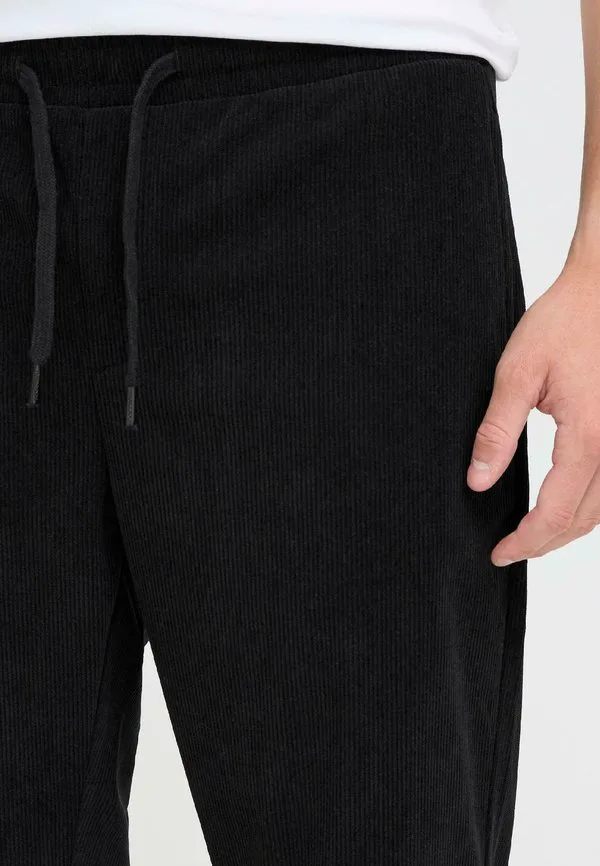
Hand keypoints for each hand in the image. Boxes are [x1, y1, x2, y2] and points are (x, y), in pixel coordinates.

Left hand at [467, 246, 599, 565]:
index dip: (526, 541)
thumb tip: (478, 480)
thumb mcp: (517, 373)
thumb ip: (498, 432)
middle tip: (508, 548)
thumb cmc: (565, 321)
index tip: (499, 552)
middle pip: (584, 520)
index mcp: (588, 436)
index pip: (556, 512)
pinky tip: (565, 502)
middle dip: (545, 542)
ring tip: (532, 533)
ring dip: (569, 528)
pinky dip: (589, 505)